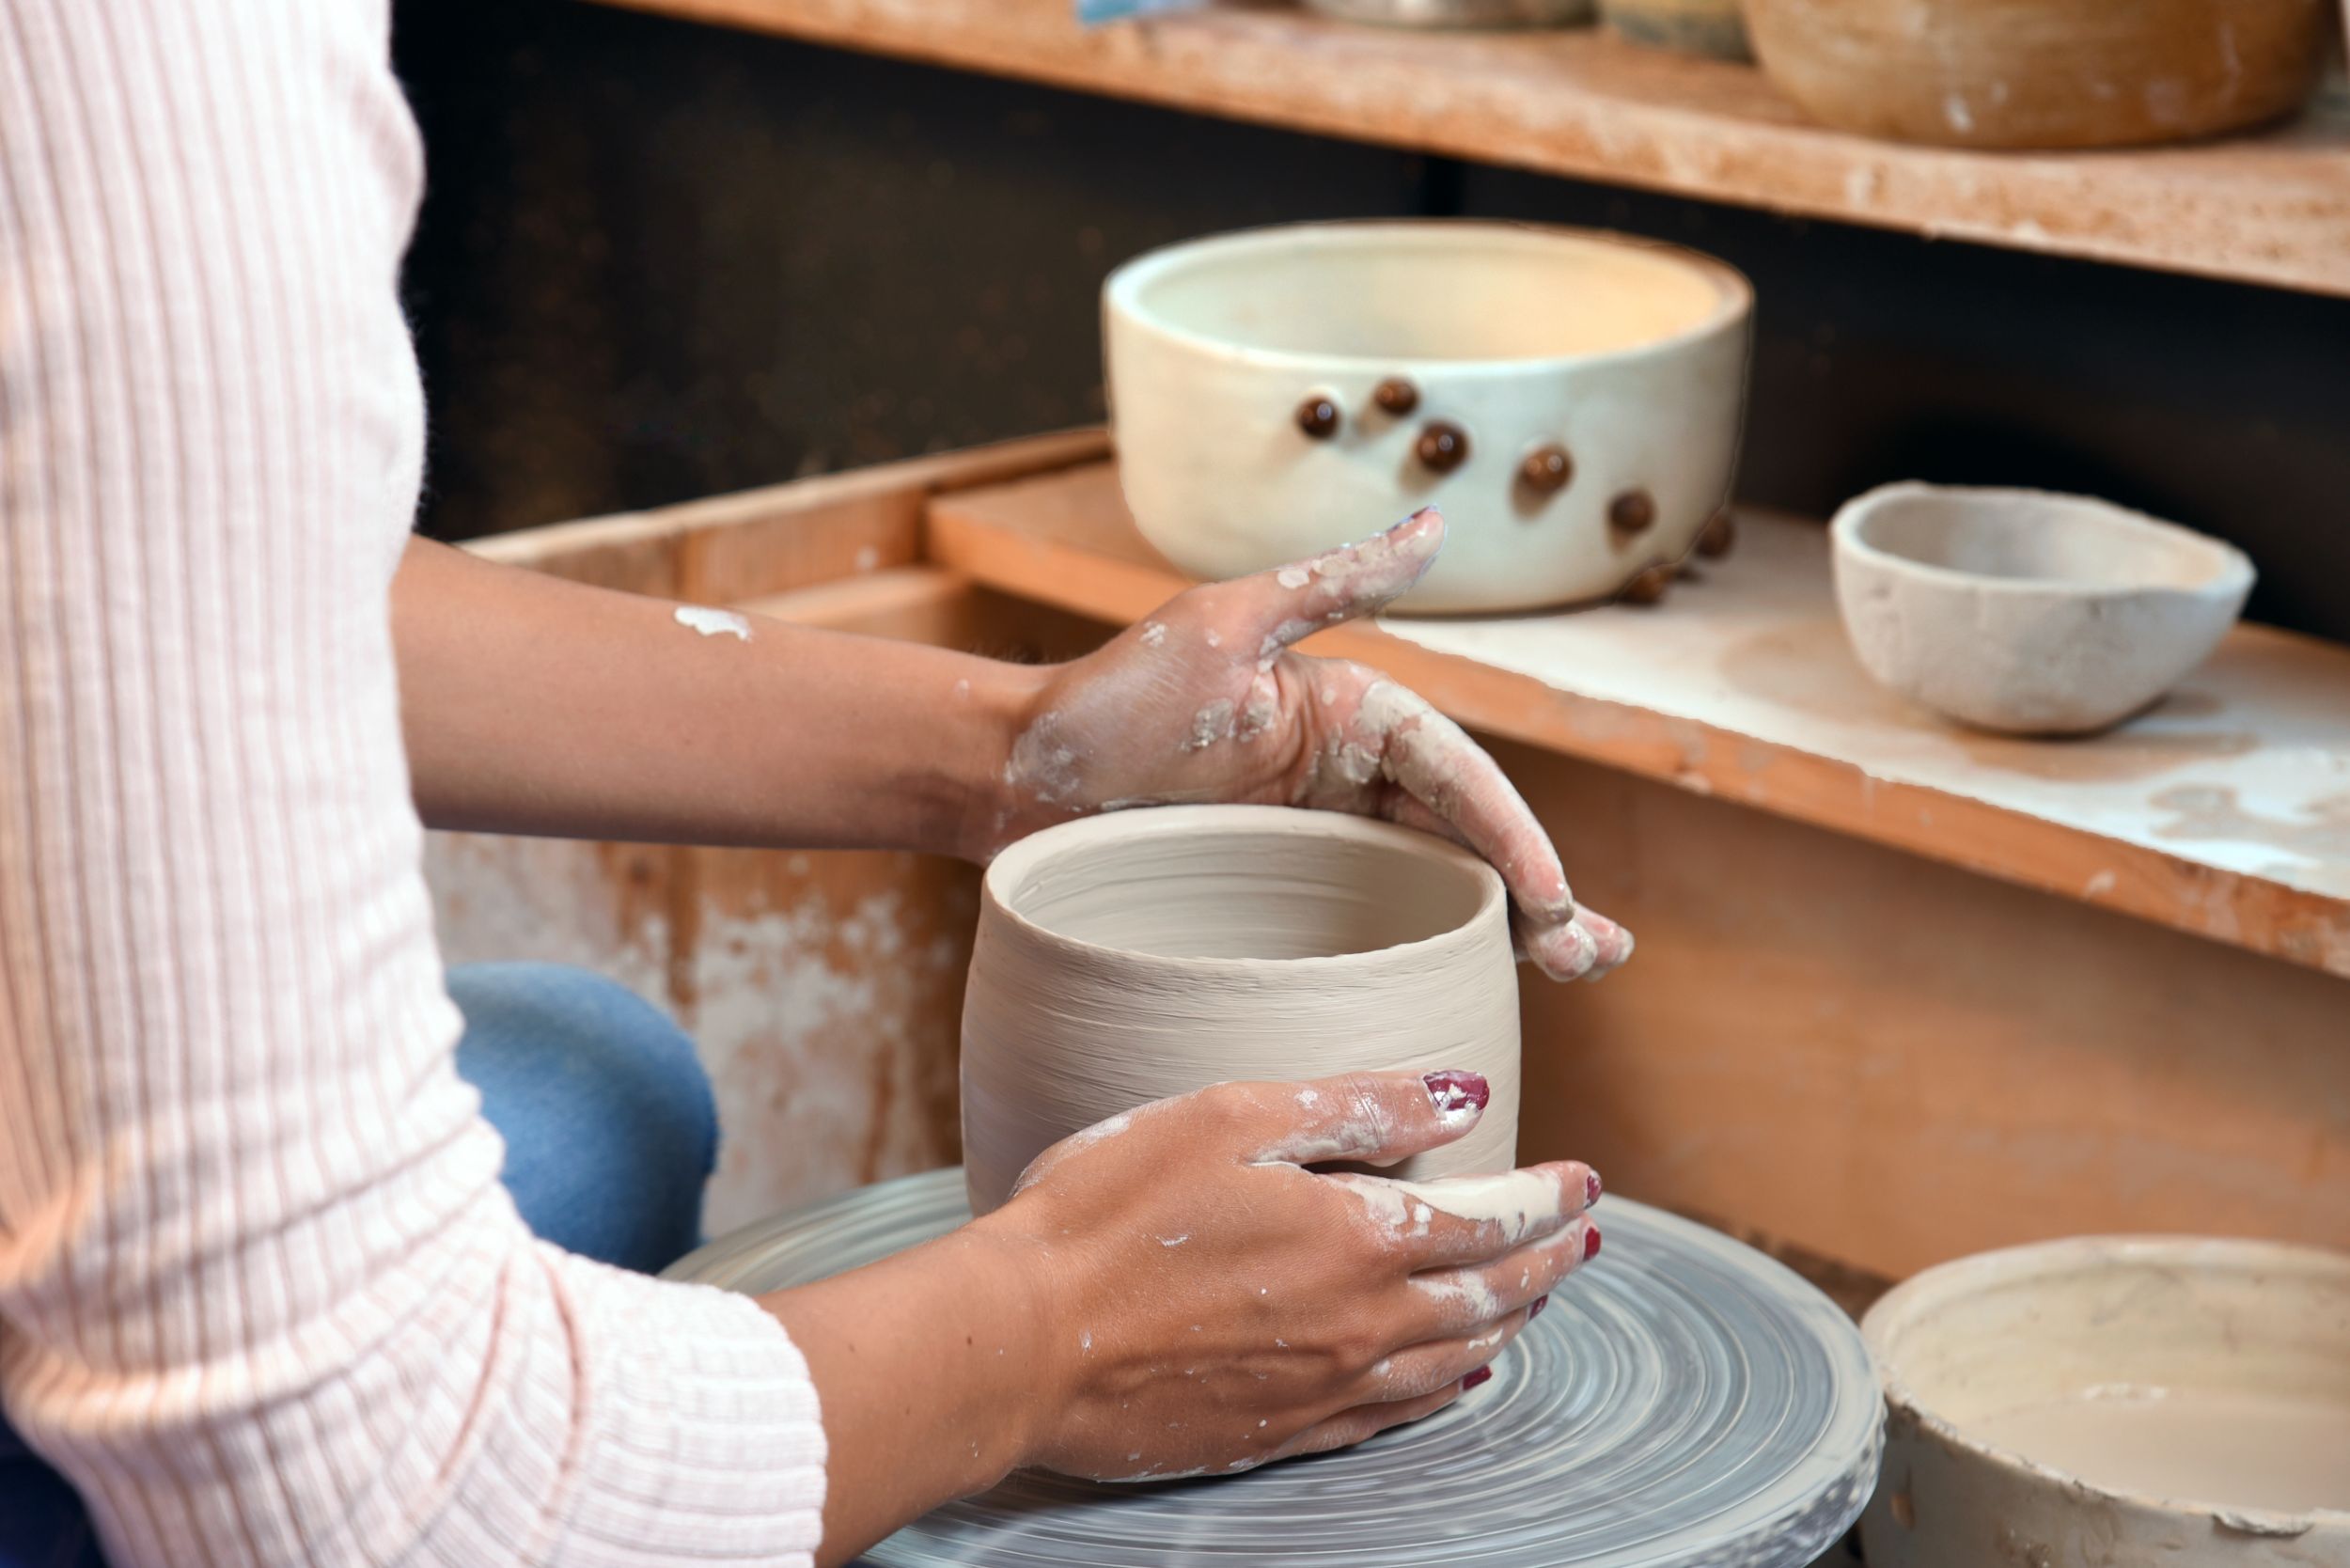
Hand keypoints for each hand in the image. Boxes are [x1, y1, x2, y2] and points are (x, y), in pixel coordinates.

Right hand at [975, 1068, 1601, 1482]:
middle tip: (1584, 1237)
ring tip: (1538, 1295)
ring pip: (1455, 1360)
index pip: (1489, 1217)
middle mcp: (1362, 1325)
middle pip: (1489, 1293)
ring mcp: (1325, 1389)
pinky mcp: (1281, 1432)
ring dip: (1509, 1321)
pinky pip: (1396, 1416)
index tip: (1584, 1180)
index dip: (1545, 1196)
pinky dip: (1446, 1389)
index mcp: (1357, 1238)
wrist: (1020, 1342)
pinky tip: (1459, 1377)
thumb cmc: (1107, 1210)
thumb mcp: (1229, 1119)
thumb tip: (1465, 1095)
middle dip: (1547, 1260)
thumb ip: (1357, 1106)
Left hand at [986, 510, 1630, 980]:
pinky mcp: (1283, 896)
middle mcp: (1348, 776)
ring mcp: (1319, 840)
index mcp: (1350, 712)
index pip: (1454, 776)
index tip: (1546, 898)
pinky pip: (1372, 926)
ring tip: (1574, 972)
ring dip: (1507, 930)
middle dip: (1538, 893)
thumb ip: (1334, 583)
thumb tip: (1437, 525)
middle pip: (1465, 839)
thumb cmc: (1109, 697)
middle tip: (1592, 956)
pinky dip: (1431, 954)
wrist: (1014, 780)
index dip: (1510, 836)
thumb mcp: (1222, 626)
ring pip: (1434, 886)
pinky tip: (1479, 992)